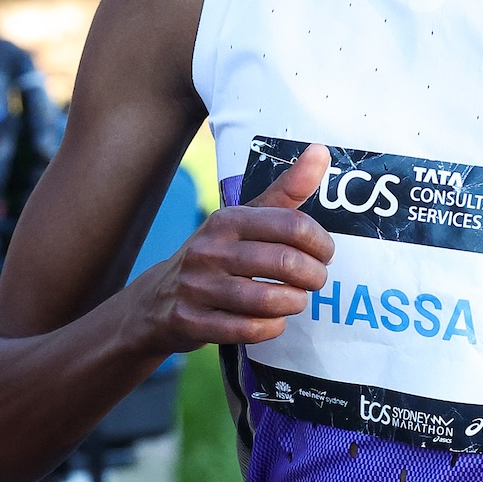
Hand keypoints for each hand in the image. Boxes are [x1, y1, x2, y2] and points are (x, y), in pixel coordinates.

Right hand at [136, 143, 334, 356]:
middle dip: (314, 276)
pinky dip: (272, 328)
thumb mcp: (244, 220)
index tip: (324, 253)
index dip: (320, 242)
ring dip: (295, 303)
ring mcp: (198, 287)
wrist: (157, 300)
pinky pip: (249, 330)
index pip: (291, 224)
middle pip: (286, 263)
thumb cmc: (216, 255)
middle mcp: (210, 250)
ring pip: (269, 300)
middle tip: (315, 280)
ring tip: (295, 299)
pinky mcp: (193, 322)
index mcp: (227, 220)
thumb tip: (321, 151)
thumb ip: (286, 191)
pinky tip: (273, 321)